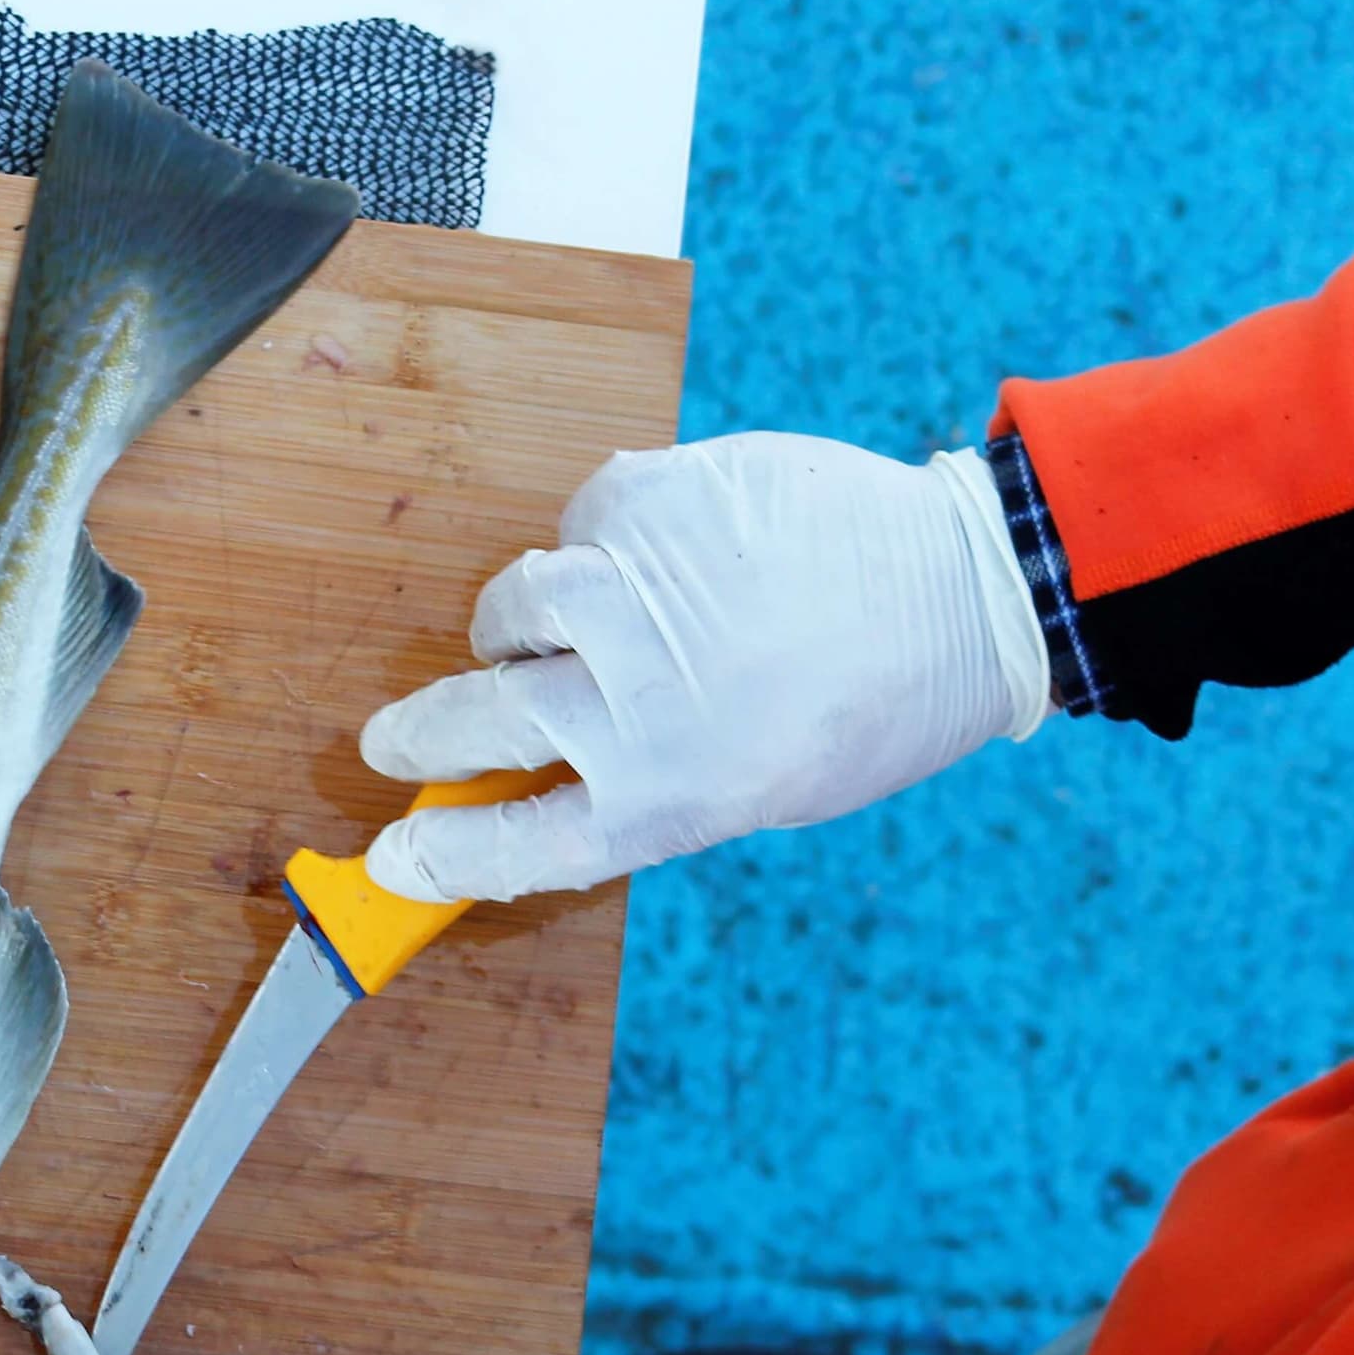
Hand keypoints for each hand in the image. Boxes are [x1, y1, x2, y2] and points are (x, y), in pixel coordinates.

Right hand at [361, 432, 1050, 902]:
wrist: (961, 593)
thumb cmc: (870, 708)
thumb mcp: (757, 789)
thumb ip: (645, 785)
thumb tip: (536, 774)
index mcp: (669, 799)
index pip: (515, 844)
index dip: (441, 854)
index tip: (396, 855)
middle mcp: (638, 702)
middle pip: (481, 725)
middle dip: (420, 736)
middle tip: (392, 740)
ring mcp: (636, 593)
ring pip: (514, 607)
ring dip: (513, 625)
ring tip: (543, 629)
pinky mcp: (652, 499)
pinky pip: (581, 520)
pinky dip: (599, 539)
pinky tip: (656, 554)